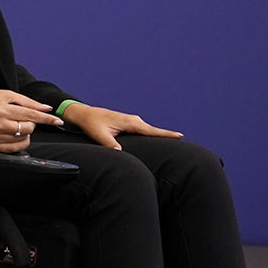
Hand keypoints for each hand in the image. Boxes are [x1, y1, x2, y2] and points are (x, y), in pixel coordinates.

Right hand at [0, 89, 63, 152]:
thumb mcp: (6, 95)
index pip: (31, 115)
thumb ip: (27, 102)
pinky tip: (19, 137)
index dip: (46, 119)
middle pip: (28, 128)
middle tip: (26, 119)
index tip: (57, 121)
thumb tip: (45, 108)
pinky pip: (13, 149)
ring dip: (26, 132)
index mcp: (4, 109)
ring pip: (22, 139)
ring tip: (18, 125)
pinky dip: (20, 143)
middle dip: (32, 123)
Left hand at [60, 102, 181, 150]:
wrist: (84, 114)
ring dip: (160, 134)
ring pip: (149, 130)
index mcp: (129, 122)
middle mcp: (133, 120)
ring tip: (174, 140)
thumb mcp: (99, 135)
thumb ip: (109, 144)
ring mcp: (131, 121)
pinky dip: (151, 134)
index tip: (180, 136)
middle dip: (167, 135)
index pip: (151, 130)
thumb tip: (119, 153)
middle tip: (183, 141)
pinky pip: (144, 130)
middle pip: (154, 130)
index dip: (166, 134)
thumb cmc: (92, 124)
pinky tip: (157, 138)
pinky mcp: (128, 124)